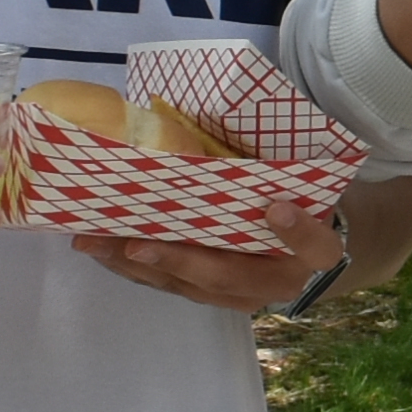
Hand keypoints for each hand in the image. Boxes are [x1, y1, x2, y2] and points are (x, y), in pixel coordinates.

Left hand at [69, 194, 348, 310]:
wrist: (307, 251)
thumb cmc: (303, 202)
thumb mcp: (308, 184)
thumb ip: (282, 168)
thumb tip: (231, 114)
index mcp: (315, 251)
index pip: (316, 248)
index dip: (297, 233)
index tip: (275, 208)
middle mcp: (277, 282)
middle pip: (227, 277)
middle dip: (178, 260)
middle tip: (136, 243)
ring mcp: (241, 296)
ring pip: (188, 286)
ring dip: (139, 265)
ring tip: (96, 243)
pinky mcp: (211, 297)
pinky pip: (170, 285)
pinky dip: (134, 267)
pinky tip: (101, 249)